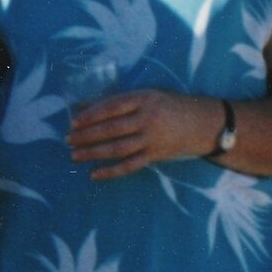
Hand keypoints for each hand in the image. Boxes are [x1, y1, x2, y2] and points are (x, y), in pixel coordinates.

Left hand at [68, 89, 220, 181]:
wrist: (203, 124)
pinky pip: (130, 166)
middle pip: (112, 129)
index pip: (112, 106)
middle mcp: (148, 119)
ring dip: (94, 153)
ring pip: (118, 148)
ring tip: (74, 155)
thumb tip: (83, 107)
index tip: (73, 121)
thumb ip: (117, 101)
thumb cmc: (170, 106)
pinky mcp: (155, 156)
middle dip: (87, 135)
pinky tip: (94, 175)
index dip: (91, 114)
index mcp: (145, 99)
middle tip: (68, 139)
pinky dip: (111, 172)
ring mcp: (152, 139)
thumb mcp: (147, 96)